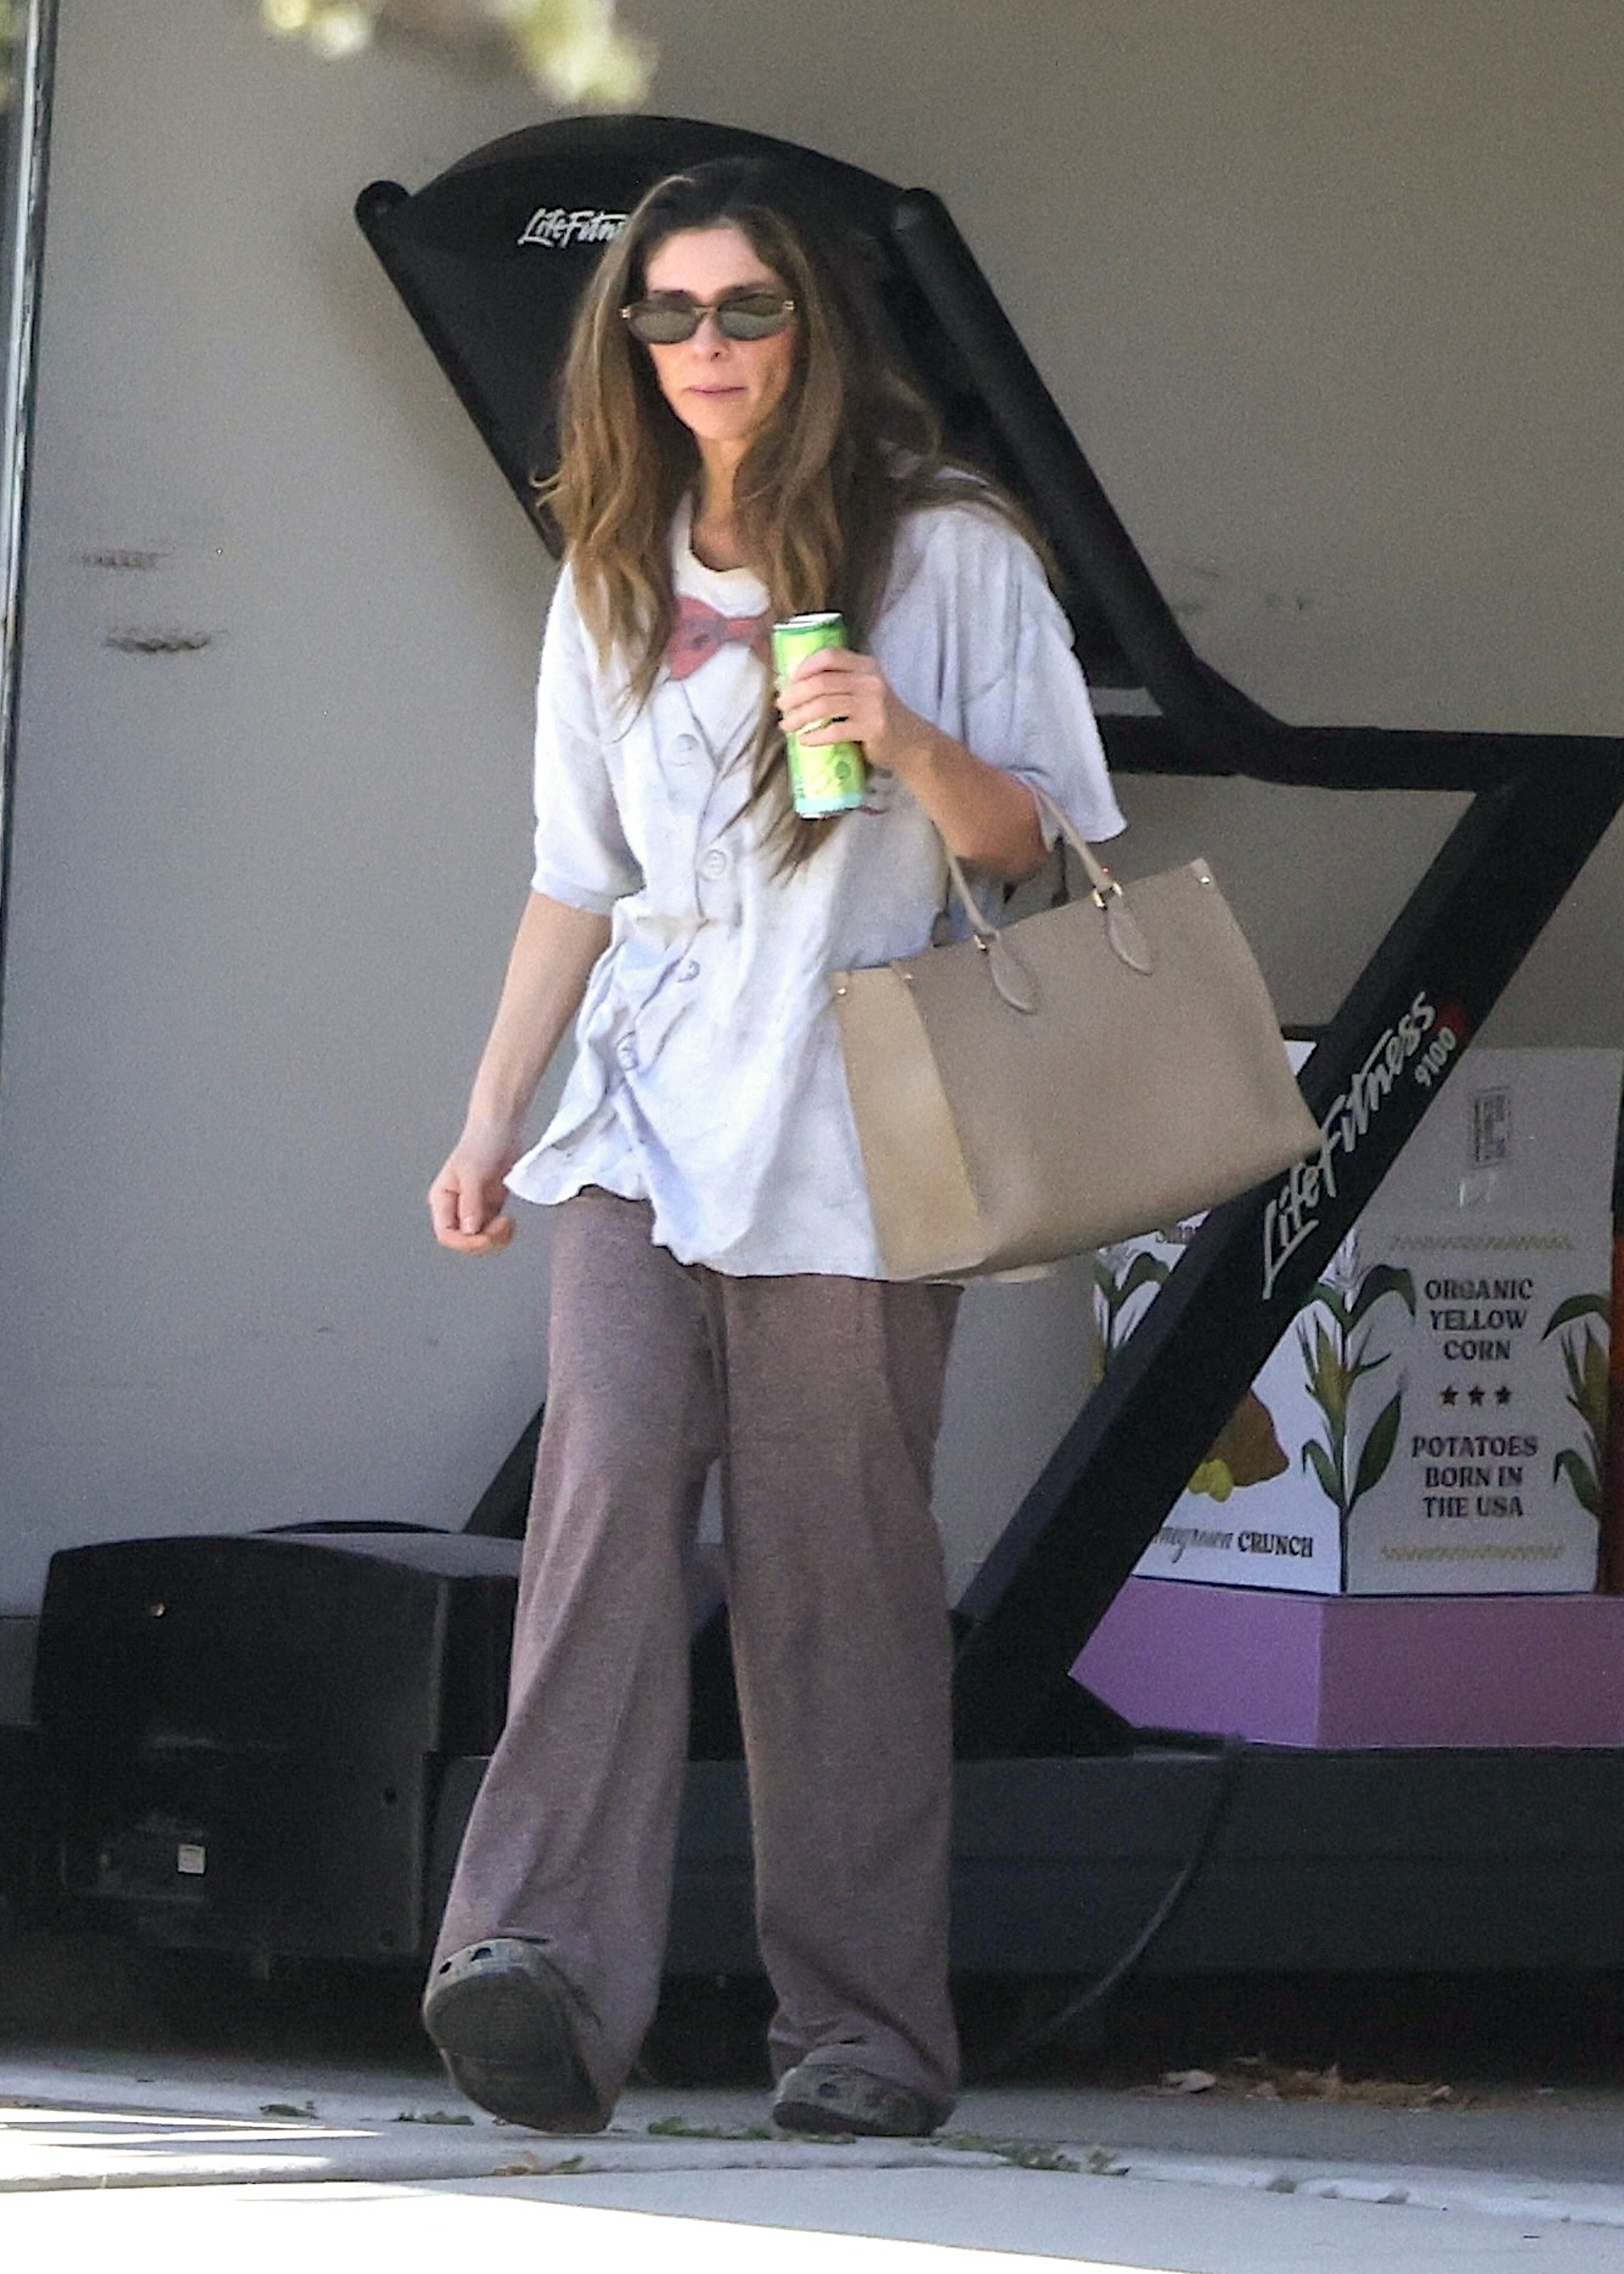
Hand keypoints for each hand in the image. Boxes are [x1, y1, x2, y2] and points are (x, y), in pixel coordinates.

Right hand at [428, 1129, 521, 1254]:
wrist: (502, 1128)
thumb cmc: (481, 1143)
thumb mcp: (473, 1172)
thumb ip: (470, 1202)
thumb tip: (470, 1231)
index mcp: (443, 1200)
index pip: (446, 1234)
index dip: (464, 1242)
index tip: (486, 1236)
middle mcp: (455, 1208)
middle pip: (465, 1242)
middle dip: (485, 1240)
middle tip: (503, 1224)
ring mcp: (474, 1209)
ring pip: (481, 1240)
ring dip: (496, 1239)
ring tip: (509, 1222)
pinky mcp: (490, 1208)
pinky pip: (493, 1232)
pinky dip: (503, 1233)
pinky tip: (511, 1221)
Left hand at [776, 647, 927, 776]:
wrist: (911, 742)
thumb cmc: (879, 716)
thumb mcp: (864, 690)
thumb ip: (838, 684)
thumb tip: (790, 686)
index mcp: (865, 665)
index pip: (829, 656)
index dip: (803, 668)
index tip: (787, 683)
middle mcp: (869, 680)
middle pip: (821, 682)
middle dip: (795, 695)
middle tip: (781, 707)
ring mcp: (872, 704)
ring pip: (824, 705)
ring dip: (800, 716)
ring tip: (787, 726)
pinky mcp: (873, 727)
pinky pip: (835, 730)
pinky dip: (815, 736)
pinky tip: (805, 740)